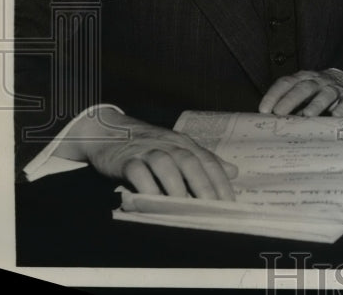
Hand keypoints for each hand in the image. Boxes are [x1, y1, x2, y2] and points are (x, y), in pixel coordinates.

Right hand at [57, 109, 236, 199]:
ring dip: (177, 188)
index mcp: (185, 144)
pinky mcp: (125, 159)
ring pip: (166, 166)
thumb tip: (234, 171)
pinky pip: (137, 172)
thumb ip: (204, 161)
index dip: (220, 182)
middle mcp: (169, 145)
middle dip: (204, 187)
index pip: (208, 161)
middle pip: (191, 162)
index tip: (230, 204)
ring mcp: (147, 151)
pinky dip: (146, 187)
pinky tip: (153, 202)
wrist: (109, 131)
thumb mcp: (178, 148)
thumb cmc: (149, 145)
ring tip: (185, 209)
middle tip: (212, 210)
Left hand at [259, 68, 342, 116]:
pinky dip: (340, 111)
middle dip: (291, 100)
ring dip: (315, 105)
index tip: (264, 110)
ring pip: (325, 94)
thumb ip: (288, 105)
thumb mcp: (302, 93)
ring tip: (306, 116)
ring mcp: (334, 89)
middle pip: (304, 87)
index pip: (286, 83)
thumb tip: (269, 122)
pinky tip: (334, 118)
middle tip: (279, 113)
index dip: (274, 95)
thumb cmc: (317, 93)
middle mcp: (318, 82)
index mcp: (303, 78)